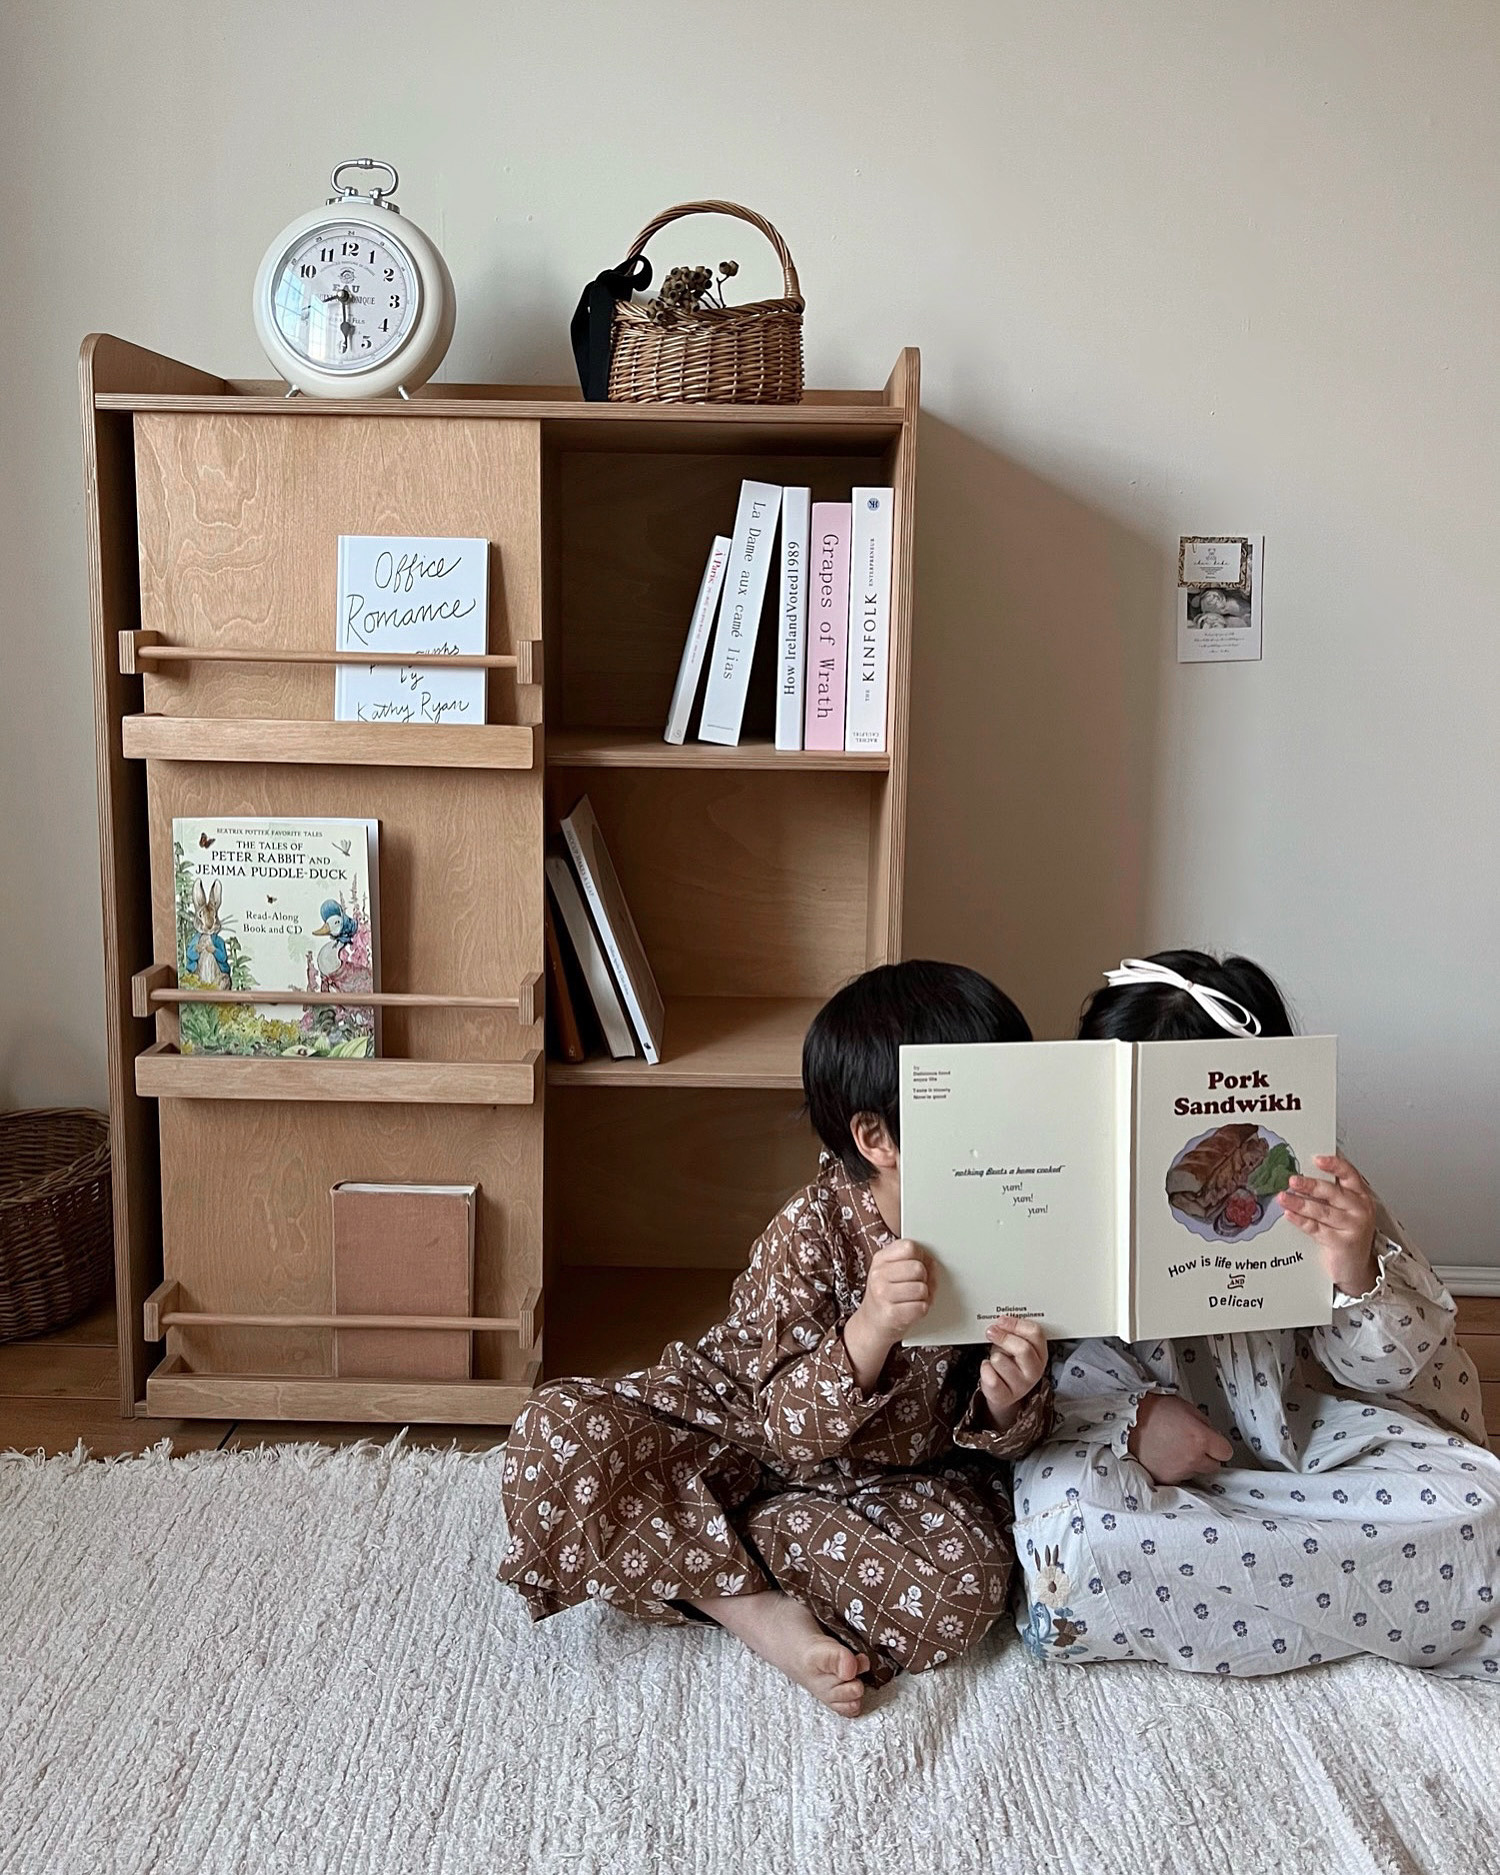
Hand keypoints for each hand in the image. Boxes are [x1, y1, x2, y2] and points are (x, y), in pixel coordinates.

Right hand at [843, 1239, 930, 1389]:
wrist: (871, 1324)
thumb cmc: (886, 1295)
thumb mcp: (890, 1271)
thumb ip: (909, 1261)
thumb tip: (932, 1263)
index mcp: (880, 1259)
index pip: (909, 1247)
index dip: (921, 1256)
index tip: (920, 1265)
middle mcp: (878, 1275)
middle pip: (918, 1268)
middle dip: (924, 1279)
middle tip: (918, 1286)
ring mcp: (883, 1295)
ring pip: (921, 1289)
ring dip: (924, 1297)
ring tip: (915, 1299)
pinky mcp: (891, 1314)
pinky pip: (921, 1307)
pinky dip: (921, 1310)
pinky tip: (912, 1309)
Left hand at [978, 1315, 1048, 1429]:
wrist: (1004, 1392)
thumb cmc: (1010, 1362)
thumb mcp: (1015, 1344)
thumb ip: (1012, 1333)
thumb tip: (1000, 1322)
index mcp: (1040, 1353)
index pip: (1036, 1334)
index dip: (1016, 1324)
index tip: (1002, 1320)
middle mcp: (1034, 1370)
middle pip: (1023, 1348)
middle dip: (1003, 1337)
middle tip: (991, 1331)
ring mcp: (1021, 1385)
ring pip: (1001, 1361)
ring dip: (993, 1356)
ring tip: (996, 1359)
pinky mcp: (1005, 1396)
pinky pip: (990, 1377)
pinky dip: (985, 1369)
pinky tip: (989, 1369)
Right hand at [1127, 1392, 1232, 1484]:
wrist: (1128, 1419)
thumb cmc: (1156, 1410)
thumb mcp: (1188, 1408)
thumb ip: (1205, 1426)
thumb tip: (1213, 1438)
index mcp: (1201, 1438)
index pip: (1225, 1452)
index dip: (1219, 1446)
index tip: (1212, 1444)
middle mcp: (1193, 1458)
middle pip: (1214, 1466)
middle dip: (1206, 1457)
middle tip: (1192, 1446)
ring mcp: (1179, 1471)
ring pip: (1196, 1472)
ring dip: (1190, 1464)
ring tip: (1173, 1449)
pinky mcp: (1166, 1479)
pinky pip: (1180, 1478)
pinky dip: (1175, 1470)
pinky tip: (1165, 1458)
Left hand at [1277, 1155, 1377, 1295]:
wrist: (1355, 1267)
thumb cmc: (1347, 1233)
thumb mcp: (1344, 1209)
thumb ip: (1330, 1193)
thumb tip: (1303, 1174)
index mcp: (1360, 1195)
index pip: (1349, 1174)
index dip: (1334, 1165)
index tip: (1317, 1159)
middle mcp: (1360, 1209)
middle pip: (1333, 1192)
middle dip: (1310, 1185)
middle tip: (1292, 1180)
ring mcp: (1353, 1226)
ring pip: (1322, 1211)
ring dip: (1300, 1203)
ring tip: (1283, 1197)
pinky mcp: (1343, 1243)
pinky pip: (1317, 1229)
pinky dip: (1301, 1220)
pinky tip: (1290, 1215)